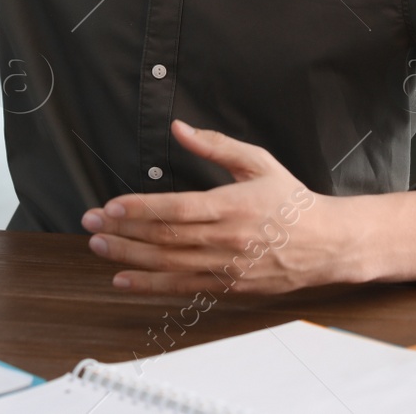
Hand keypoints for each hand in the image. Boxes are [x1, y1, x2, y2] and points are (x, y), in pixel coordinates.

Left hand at [81, 119, 346, 293]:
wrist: (325, 243)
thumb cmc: (291, 200)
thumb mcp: (258, 162)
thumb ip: (216, 146)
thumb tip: (180, 129)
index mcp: (232, 206)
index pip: (176, 209)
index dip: (139, 209)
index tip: (110, 206)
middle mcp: (225, 240)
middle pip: (164, 238)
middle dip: (122, 231)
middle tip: (90, 224)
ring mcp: (224, 267)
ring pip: (167, 264)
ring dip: (128, 257)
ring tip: (99, 247)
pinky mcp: (226, 286)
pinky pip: (181, 288)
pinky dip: (149, 286)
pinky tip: (124, 280)